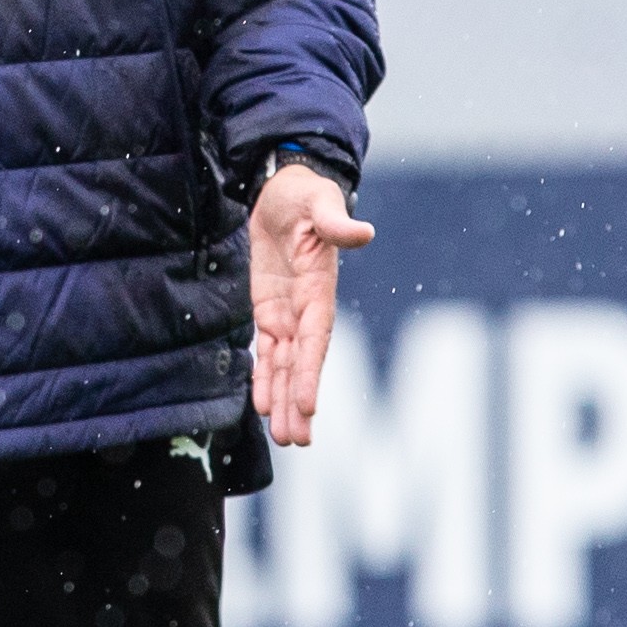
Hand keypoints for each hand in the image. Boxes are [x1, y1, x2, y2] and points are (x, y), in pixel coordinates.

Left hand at [249, 164, 374, 446]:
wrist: (282, 186)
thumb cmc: (303, 192)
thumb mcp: (318, 201)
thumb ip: (335, 221)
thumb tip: (364, 232)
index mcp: (318, 288)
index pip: (316, 339)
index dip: (310, 373)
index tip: (307, 405)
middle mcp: (305, 308)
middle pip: (301, 363)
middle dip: (297, 401)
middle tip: (295, 440)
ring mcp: (287, 311)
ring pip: (284, 364)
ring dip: (282, 399)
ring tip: (282, 438)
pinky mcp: (268, 308)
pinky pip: (266, 349)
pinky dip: (264, 377)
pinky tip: (262, 406)